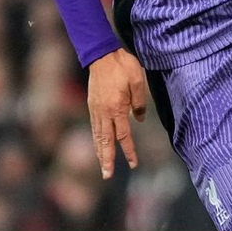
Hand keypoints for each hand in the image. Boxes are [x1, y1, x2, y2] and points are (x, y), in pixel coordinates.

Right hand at [86, 48, 147, 178]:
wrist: (101, 54)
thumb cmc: (122, 65)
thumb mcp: (138, 81)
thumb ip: (139, 103)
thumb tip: (139, 119)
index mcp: (116, 108)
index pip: (123, 136)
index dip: (129, 151)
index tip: (133, 164)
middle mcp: (104, 112)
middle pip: (105, 141)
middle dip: (106, 159)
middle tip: (106, 175)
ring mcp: (95, 109)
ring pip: (97, 135)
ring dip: (100, 152)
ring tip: (102, 165)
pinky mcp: (92, 104)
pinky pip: (94, 126)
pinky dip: (96, 138)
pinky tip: (98, 144)